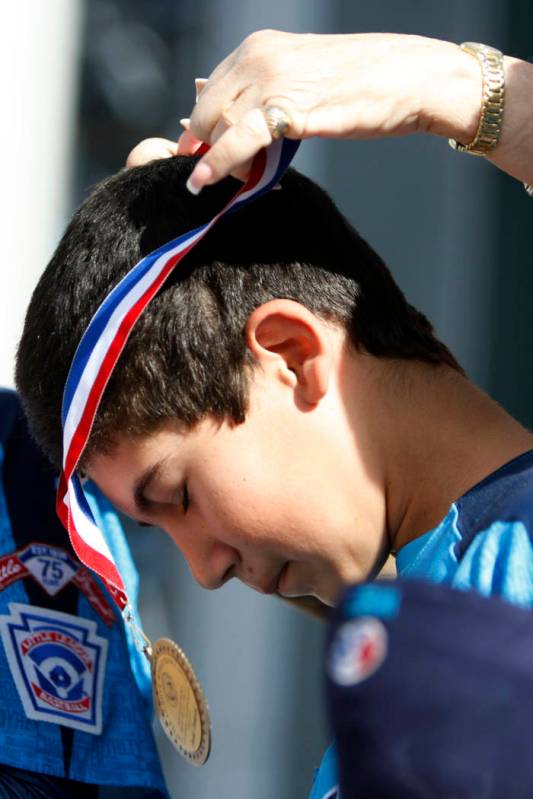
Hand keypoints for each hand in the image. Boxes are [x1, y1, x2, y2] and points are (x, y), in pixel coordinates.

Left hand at [186, 30, 481, 191]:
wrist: (409, 79)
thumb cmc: (364, 81)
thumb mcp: (303, 75)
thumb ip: (265, 89)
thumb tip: (225, 101)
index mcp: (259, 46)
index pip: (212, 89)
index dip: (205, 125)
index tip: (202, 152)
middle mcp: (257, 56)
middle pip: (207, 109)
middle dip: (205, 145)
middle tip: (219, 172)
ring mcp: (269, 80)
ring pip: (216, 126)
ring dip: (214, 160)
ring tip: (224, 181)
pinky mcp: (284, 108)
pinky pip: (236, 141)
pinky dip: (214, 164)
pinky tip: (201, 183)